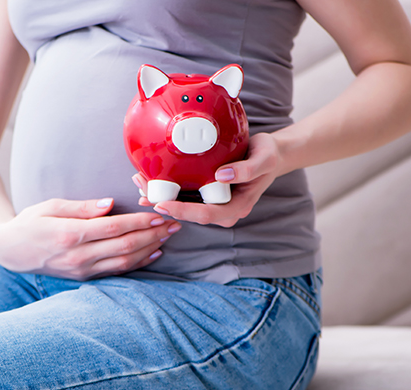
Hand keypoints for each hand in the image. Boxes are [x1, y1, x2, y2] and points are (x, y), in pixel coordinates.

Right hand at [0, 198, 181, 279]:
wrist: (11, 251)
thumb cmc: (30, 223)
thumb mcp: (51, 206)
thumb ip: (82, 207)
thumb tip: (110, 203)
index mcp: (70, 235)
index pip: (114, 228)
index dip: (140, 221)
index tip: (158, 212)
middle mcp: (78, 256)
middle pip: (125, 246)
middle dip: (153, 234)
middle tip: (173, 223)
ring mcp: (82, 270)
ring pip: (125, 262)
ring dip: (150, 249)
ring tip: (168, 236)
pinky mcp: (84, 278)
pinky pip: (117, 272)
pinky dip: (138, 263)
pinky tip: (153, 254)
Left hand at [134, 132, 282, 227]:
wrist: (270, 154)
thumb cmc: (269, 155)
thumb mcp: (264, 158)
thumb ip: (246, 170)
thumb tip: (221, 177)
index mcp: (237, 207)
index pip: (206, 215)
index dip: (182, 212)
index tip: (162, 204)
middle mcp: (223, 210)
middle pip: (190, 214)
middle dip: (165, 205)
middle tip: (142, 192)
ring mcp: (214, 203)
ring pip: (184, 206)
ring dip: (161, 197)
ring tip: (140, 184)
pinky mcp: (207, 194)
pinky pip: (185, 196)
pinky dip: (168, 189)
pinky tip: (150, 181)